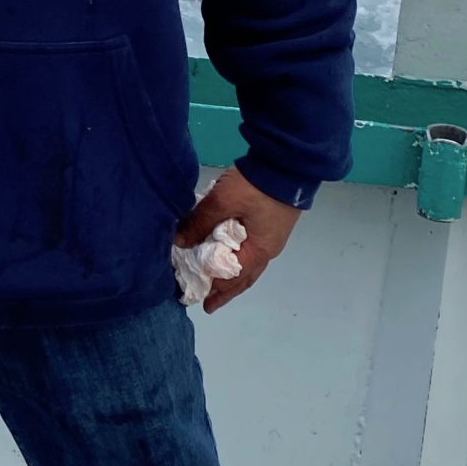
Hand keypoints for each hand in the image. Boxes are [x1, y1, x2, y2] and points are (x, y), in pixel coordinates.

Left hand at [174, 168, 301, 314]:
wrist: (286, 162)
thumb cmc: (256, 186)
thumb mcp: (223, 202)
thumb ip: (200, 222)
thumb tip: (180, 242)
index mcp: (259, 250)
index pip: (233, 278)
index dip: (216, 290)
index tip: (200, 300)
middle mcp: (268, 249)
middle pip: (245, 277)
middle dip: (227, 291)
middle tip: (210, 303)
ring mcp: (272, 237)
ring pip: (249, 264)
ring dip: (233, 275)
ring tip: (218, 282)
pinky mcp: (271, 224)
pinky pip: (252, 250)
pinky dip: (238, 259)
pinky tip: (228, 255)